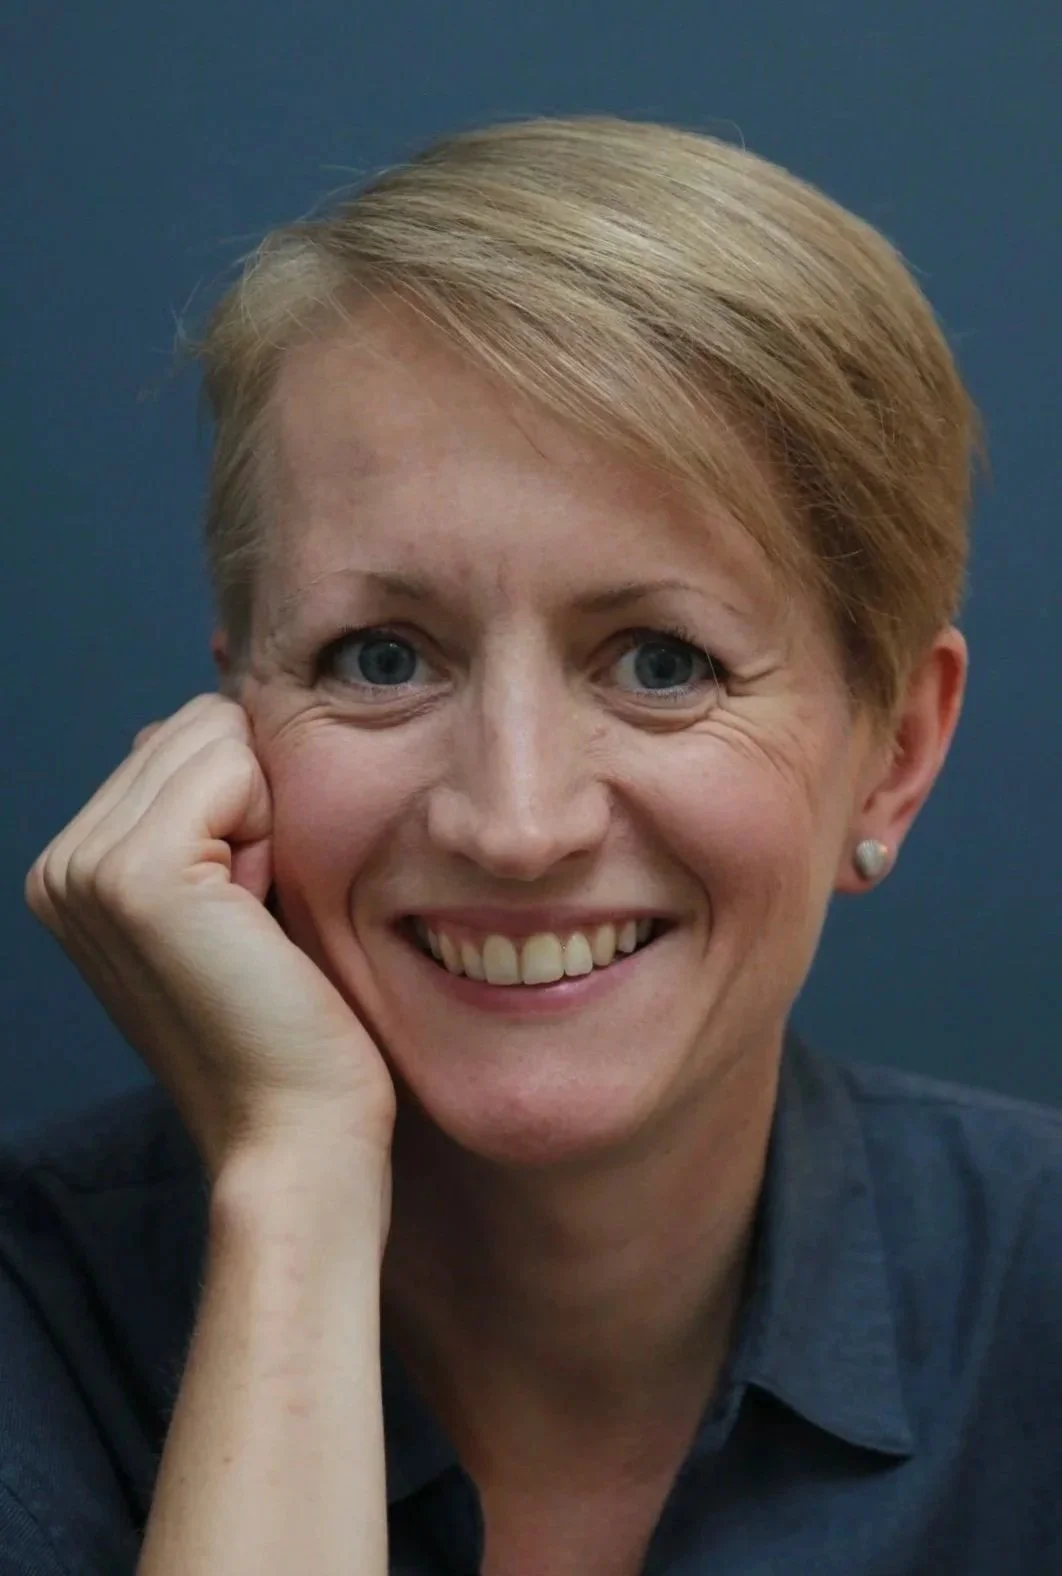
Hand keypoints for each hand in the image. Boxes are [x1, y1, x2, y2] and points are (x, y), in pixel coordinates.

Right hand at [24, 694, 396, 1180]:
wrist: (296, 1130)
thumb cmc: (289, 1022)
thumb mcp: (235, 896)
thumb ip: (198, 807)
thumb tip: (192, 718)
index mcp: (74, 868)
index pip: (184, 738)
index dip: (249, 808)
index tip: (248, 913)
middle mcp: (61, 864)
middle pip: (198, 726)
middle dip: (256, 804)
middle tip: (257, 919)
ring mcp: (88, 868)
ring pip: (217, 737)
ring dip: (267, 818)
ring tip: (257, 920)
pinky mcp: (137, 875)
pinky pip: (235, 764)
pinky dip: (273, 827)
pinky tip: (260, 913)